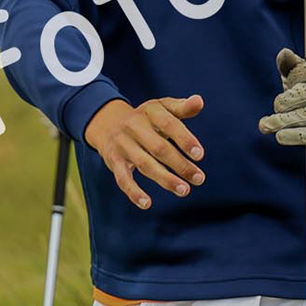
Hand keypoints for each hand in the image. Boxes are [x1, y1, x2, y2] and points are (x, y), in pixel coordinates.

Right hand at [84, 96, 206, 209]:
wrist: (106, 122)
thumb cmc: (144, 118)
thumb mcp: (161, 108)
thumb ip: (182, 108)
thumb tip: (199, 101)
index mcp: (149, 112)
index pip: (168, 124)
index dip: (184, 139)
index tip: (200, 155)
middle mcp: (133, 127)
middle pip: (158, 147)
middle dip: (179, 164)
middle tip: (199, 178)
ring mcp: (122, 145)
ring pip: (144, 164)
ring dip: (165, 179)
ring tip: (184, 190)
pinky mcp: (114, 161)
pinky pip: (122, 178)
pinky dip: (133, 191)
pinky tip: (147, 204)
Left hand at [259, 48, 305, 149]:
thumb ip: (291, 64)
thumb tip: (283, 53)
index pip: (303, 70)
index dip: (290, 80)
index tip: (288, 87)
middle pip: (302, 93)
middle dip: (281, 103)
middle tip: (275, 109)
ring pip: (304, 115)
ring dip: (281, 121)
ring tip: (266, 125)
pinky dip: (294, 136)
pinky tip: (280, 136)